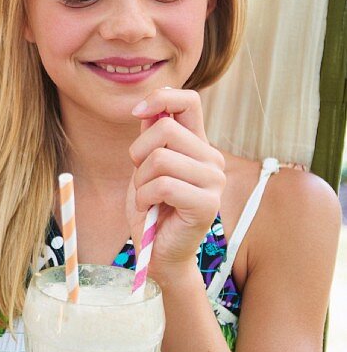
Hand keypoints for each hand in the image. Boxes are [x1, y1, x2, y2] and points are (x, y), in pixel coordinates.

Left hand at [127, 88, 224, 276]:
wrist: (159, 253)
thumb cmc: (151, 209)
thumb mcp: (145, 166)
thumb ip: (151, 138)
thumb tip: (148, 107)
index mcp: (198, 145)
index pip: (189, 100)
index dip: (161, 98)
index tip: (137, 112)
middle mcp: (211, 158)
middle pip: (165, 128)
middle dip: (138, 153)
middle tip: (141, 178)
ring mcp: (213, 180)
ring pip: (160, 158)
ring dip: (140, 181)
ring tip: (146, 197)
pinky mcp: (207, 203)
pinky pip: (163, 185)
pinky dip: (144, 197)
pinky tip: (149, 209)